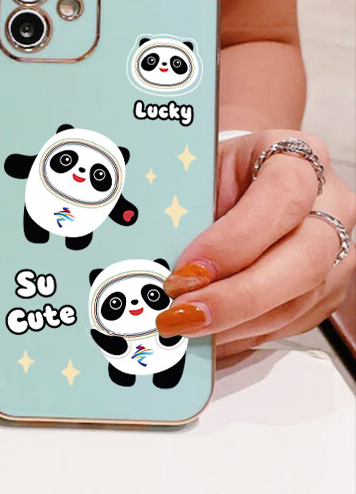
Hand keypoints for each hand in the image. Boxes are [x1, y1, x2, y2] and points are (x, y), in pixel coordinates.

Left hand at [155, 130, 354, 360]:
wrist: (249, 175)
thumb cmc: (220, 173)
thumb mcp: (199, 172)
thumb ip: (186, 206)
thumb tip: (155, 260)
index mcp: (297, 158)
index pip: (282, 196)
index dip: (235, 240)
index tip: (187, 269)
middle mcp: (330, 204)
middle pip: (303, 260)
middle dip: (237, 297)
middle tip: (183, 314)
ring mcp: (338, 249)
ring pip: (298, 300)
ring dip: (236, 323)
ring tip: (185, 328)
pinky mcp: (328, 288)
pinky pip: (291, 321)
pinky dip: (244, 332)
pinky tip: (207, 335)